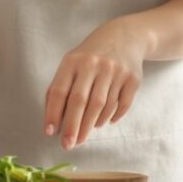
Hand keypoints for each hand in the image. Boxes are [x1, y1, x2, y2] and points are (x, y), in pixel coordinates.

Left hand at [44, 18, 144, 148]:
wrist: (125, 37)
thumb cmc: (90, 56)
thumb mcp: (71, 64)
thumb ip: (60, 88)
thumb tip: (53, 122)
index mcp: (73, 61)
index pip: (59, 91)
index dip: (53, 113)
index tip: (49, 132)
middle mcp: (94, 65)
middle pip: (81, 101)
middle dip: (73, 127)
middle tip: (68, 145)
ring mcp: (115, 71)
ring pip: (101, 106)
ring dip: (90, 125)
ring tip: (82, 136)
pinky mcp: (132, 79)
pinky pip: (121, 105)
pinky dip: (111, 117)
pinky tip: (102, 122)